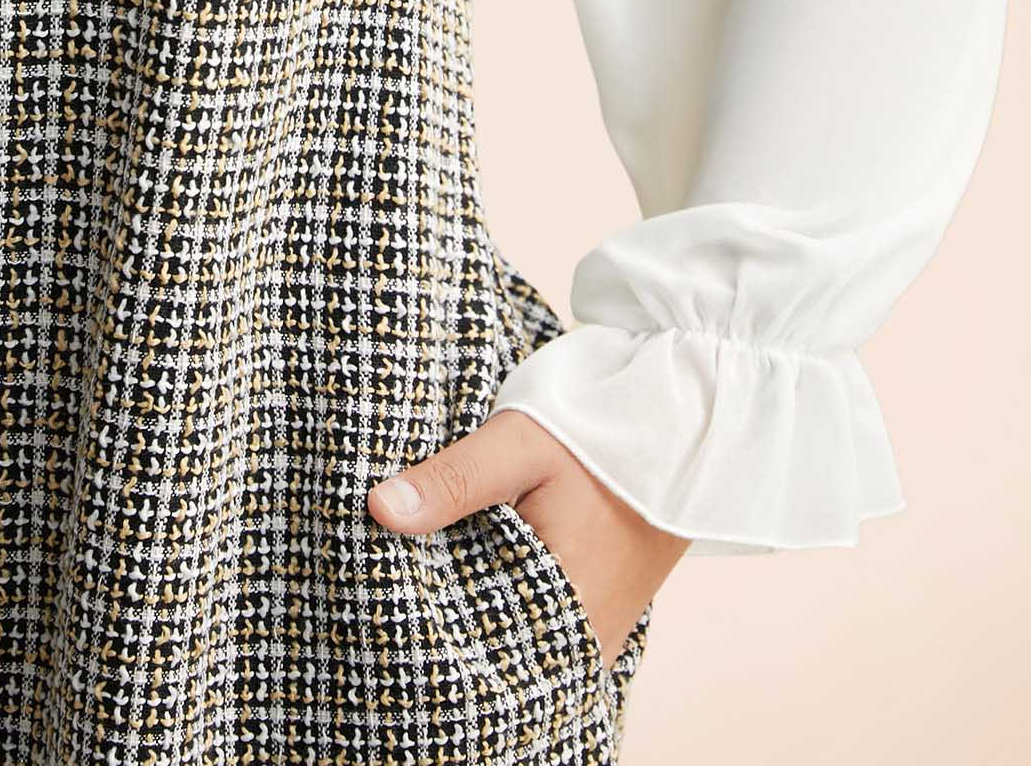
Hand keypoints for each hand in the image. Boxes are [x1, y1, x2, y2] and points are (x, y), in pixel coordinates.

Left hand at [366, 407, 691, 673]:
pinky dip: (508, 597)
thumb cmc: (603, 432)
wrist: (685, 419)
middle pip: (494, 642)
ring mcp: (598, 632)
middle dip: (449, 610)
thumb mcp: (519, 445)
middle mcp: (585, 641)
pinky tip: (482, 561)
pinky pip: (542, 622)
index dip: (425, 613)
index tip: (385, 581)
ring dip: (479, 602)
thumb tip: (379, 510)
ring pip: (517, 634)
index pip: (472, 644)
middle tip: (400, 570)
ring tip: (439, 561)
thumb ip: (452, 482)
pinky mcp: (602, 612)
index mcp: (564, 613)